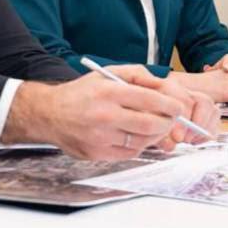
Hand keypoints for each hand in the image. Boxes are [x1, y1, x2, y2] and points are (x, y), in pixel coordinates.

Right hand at [1, 66, 185, 160]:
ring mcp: (100, 138)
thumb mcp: (106, 74)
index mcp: (107, 92)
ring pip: (142, 141)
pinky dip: (139, 145)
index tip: (178, 106)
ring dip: (155, 135)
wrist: (49, 114)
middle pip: (150, 124)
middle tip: (171, 119)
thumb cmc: (81, 93)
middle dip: (167, 122)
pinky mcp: (97, 154)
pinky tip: (137, 135)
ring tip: (155, 126)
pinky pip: (129, 152)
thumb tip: (163, 85)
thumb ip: (136, 75)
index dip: (169, 104)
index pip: (148, 99)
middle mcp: (104, 115)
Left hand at [146, 68, 221, 147]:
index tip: (177, 137)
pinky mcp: (207, 114)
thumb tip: (171, 145)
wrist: (150, 111)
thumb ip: (158, 133)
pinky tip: (192, 140)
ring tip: (188, 140)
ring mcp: (199, 101)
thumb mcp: (148, 121)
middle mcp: (187, 91)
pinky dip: (206, 135)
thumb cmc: (147, 114)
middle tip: (184, 139)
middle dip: (196, 125)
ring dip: (203, 130)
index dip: (182, 120)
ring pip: (213, 111)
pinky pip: (216, 123)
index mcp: (170, 87)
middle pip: (204, 101)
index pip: (184, 99)